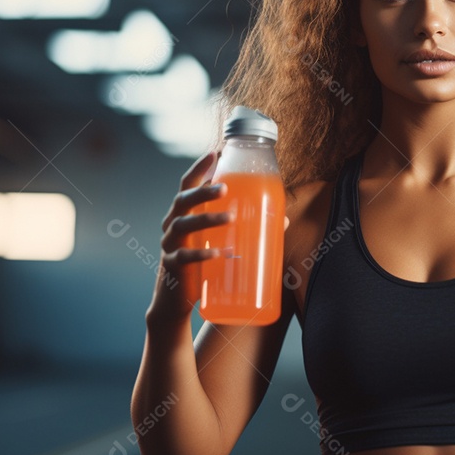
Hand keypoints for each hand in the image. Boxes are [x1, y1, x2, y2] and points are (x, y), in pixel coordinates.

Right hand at [150, 151, 290, 325]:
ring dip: (206, 219)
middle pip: (182, 201)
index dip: (199, 168)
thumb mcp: (219, 242)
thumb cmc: (202, 264)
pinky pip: (184, 258)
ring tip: (230, 218)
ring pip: (183, 225)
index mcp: (184, 214)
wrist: (177, 301)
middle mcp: (172, 225)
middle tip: (224, 187)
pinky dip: (202, 255)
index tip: (216, 152)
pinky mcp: (172, 268)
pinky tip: (219, 254)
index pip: (187, 185)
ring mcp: (170, 246)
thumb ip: (247, 229)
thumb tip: (284, 220)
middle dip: (203, 191)